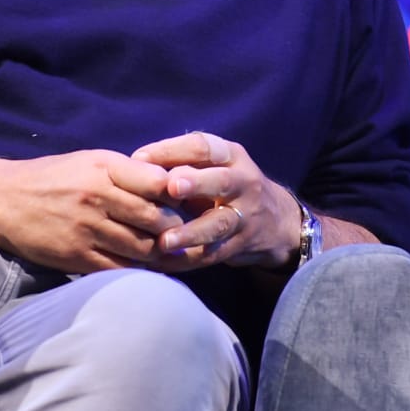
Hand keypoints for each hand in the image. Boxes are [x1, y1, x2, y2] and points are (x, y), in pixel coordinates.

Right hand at [0, 150, 185, 274]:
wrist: (3, 199)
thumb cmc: (52, 178)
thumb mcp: (89, 161)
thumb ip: (128, 172)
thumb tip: (172, 187)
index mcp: (103, 167)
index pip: (158, 183)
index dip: (178, 195)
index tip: (186, 203)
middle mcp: (96, 196)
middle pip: (155, 219)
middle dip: (175, 229)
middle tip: (183, 233)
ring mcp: (86, 229)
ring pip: (142, 248)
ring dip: (159, 252)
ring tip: (166, 251)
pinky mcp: (76, 256)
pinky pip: (120, 269)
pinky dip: (138, 270)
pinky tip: (143, 266)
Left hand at [126, 131, 301, 271]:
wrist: (276, 221)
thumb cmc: (226, 185)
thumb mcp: (214, 165)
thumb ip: (181, 162)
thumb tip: (133, 163)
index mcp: (231, 156)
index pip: (203, 147)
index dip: (171, 150)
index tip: (139, 157)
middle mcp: (243, 183)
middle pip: (222, 181)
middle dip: (196, 183)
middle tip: (170, 187)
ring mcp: (245, 217)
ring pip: (219, 224)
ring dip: (191, 232)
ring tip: (164, 241)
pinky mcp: (240, 246)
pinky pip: (213, 255)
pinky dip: (186, 260)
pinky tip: (161, 263)